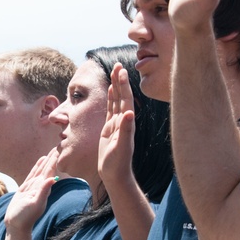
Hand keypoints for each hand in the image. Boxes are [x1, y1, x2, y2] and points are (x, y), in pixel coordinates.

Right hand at [5, 149, 58, 232]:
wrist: (15, 225)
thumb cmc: (25, 217)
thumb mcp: (35, 204)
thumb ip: (43, 191)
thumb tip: (53, 178)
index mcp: (43, 189)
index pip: (50, 171)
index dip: (54, 160)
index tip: (59, 150)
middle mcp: (40, 187)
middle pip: (48, 169)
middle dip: (53, 158)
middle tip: (58, 145)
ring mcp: (33, 187)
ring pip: (41, 170)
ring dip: (47, 161)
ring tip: (52, 151)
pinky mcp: (26, 189)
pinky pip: (33, 174)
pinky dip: (37, 166)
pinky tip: (40, 161)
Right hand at [98, 63, 135, 189]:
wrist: (115, 175)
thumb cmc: (118, 163)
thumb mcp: (121, 148)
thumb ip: (125, 130)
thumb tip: (128, 114)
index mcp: (126, 123)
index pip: (125, 100)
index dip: (123, 85)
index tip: (121, 71)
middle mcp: (123, 121)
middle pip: (121, 97)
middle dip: (120, 81)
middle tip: (117, 64)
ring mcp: (117, 124)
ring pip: (116, 101)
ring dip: (116, 86)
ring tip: (114, 71)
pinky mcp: (111, 128)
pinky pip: (111, 109)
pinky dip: (111, 98)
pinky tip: (110, 90)